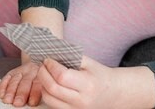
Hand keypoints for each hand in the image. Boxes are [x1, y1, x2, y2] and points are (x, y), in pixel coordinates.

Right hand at [0, 61, 44, 106]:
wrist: (38, 63)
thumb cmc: (42, 80)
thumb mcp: (45, 84)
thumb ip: (41, 91)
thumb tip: (35, 103)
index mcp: (41, 77)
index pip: (38, 85)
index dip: (34, 94)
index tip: (31, 103)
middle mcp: (31, 72)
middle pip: (25, 83)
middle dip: (21, 93)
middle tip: (17, 102)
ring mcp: (21, 71)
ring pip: (15, 80)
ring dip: (10, 91)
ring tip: (7, 100)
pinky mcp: (12, 71)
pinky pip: (6, 78)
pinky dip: (3, 86)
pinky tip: (2, 94)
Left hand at [36, 57, 154, 108]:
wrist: (112, 94)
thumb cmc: (99, 75)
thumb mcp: (89, 62)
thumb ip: (71, 56)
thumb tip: (51, 51)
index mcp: (88, 85)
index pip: (62, 77)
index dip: (51, 66)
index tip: (48, 59)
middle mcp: (81, 101)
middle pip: (52, 88)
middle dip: (43, 74)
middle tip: (43, 65)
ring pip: (49, 99)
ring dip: (42, 84)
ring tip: (45, 74)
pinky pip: (52, 105)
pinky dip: (47, 94)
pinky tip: (50, 84)